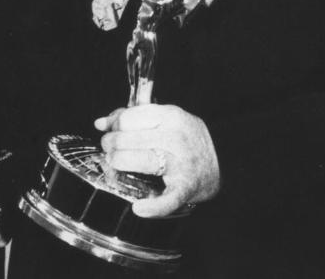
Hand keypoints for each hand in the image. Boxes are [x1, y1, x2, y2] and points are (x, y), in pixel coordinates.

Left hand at [96, 104, 219, 216]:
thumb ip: (133, 117)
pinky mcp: (186, 187)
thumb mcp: (165, 119)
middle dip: (111, 145)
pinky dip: (153, 206)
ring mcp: (181, 163)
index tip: (110, 132)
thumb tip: (101, 123)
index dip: (114, 126)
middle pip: (129, 139)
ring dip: (119, 163)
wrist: (224, 162)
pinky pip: (168, 199)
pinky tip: (139, 208)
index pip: (128, 118)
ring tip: (115, 163)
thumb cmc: (187, 139)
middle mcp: (176, 137)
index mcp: (170, 116)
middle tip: (109, 149)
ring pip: (141, 161)